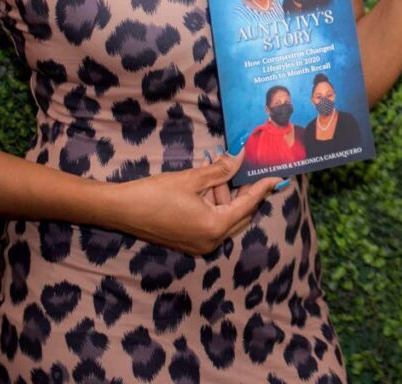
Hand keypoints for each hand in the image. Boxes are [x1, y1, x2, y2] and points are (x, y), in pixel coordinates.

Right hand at [109, 152, 279, 255]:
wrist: (123, 210)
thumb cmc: (157, 193)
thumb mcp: (194, 178)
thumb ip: (221, 169)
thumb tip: (241, 157)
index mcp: (215, 227)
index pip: (248, 204)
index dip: (263, 188)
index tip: (278, 176)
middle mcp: (211, 241)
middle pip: (241, 214)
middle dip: (246, 191)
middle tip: (250, 168)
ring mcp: (200, 245)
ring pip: (227, 218)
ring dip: (227, 196)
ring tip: (220, 170)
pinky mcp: (189, 242)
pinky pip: (213, 222)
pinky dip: (216, 204)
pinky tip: (211, 185)